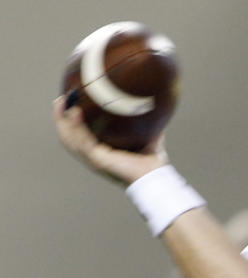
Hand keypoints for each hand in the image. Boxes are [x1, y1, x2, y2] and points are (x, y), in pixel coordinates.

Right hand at [52, 95, 167, 185]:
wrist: (156, 177)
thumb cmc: (152, 162)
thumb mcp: (146, 137)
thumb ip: (145, 123)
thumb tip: (152, 105)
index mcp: (100, 152)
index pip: (77, 135)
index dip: (69, 121)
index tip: (68, 102)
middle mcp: (93, 157)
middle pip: (68, 136)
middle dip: (61, 118)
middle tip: (59, 100)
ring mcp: (94, 160)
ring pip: (70, 139)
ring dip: (63, 121)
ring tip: (62, 103)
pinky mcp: (98, 161)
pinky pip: (82, 143)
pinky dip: (77, 128)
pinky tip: (76, 113)